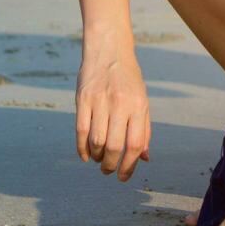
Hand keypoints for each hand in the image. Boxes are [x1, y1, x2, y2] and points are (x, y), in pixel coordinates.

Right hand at [74, 37, 151, 181]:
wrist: (109, 48)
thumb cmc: (128, 79)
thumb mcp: (142, 100)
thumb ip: (144, 129)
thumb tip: (143, 159)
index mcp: (138, 106)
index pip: (134, 144)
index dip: (129, 165)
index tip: (123, 177)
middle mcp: (120, 103)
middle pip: (114, 146)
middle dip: (111, 165)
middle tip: (108, 171)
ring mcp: (100, 100)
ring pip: (96, 141)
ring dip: (96, 157)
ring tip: (98, 159)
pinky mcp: (82, 98)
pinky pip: (80, 130)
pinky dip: (81, 148)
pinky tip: (85, 155)